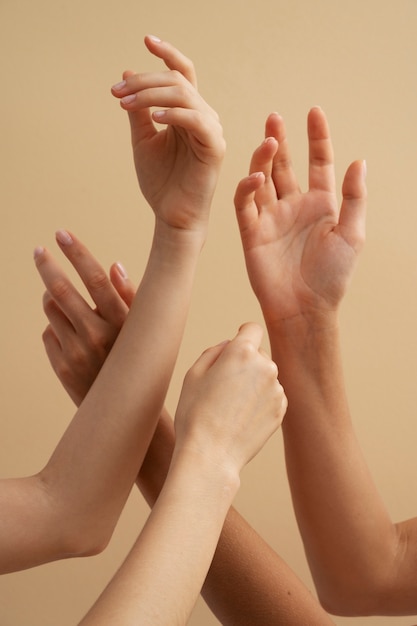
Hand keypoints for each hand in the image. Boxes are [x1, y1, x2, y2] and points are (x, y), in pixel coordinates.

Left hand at [34, 231, 135, 405]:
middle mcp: (98, 336)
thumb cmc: (137, 359)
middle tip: (39, 251)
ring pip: (51, 309)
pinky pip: (49, 332)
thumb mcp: (141, 328)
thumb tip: (115, 265)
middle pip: (61, 290)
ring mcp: (76, 353)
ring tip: (63, 300)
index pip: (96, 279)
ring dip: (53, 297)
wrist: (127, 408)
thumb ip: (130, 296)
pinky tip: (71, 334)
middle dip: (47, 266)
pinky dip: (57, 326)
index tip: (62, 234)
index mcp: (121, 323)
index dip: (77, 253)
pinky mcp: (62, 366)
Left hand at [111, 35, 225, 234]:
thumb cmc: (160, 182)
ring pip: (184, 95)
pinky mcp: (215, 147)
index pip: (181, 74)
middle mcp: (202, 117)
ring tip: (126, 104)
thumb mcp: (142, 140)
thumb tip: (127, 72)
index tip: (146, 39)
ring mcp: (211, 131)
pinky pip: (195, 119)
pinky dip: (173, 113)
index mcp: (187, 113)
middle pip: (177, 80)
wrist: (171, 215)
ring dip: (151, 94)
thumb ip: (138, 110)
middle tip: (117, 92)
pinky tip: (152, 117)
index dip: (166, 54)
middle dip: (144, 80)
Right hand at [173, 323, 286, 473]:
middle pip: (258, 354)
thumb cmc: (195, 413)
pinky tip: (242, 417)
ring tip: (231, 406)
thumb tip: (230, 344)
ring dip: (254, 383)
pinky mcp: (281, 410)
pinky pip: (272, 395)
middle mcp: (265, 366)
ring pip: (265, 376)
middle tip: (223, 387)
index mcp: (242, 352)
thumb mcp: (193, 374)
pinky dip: (261, 401)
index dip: (242, 335)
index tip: (235, 346)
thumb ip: (214, 351)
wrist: (211, 454)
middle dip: (245, 363)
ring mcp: (276, 389)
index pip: (252, 328)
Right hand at [234, 108, 366, 325]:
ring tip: (269, 140)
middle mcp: (294, 206)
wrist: (305, 309)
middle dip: (280, 140)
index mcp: (320, 205)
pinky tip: (256, 176)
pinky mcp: (251, 231)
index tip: (314, 112)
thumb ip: (354, 198)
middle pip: (285, 165)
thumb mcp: (352, 235)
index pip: (318, 163)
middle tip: (274, 118)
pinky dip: (247, 187)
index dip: (317, 137)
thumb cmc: (332, 277)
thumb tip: (359, 161)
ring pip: (262, 178)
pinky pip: (245, 203)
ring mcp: (271, 218)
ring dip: (263, 158)